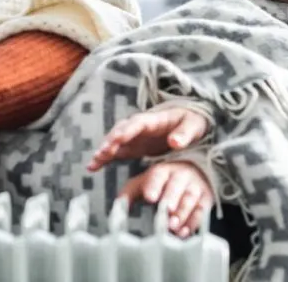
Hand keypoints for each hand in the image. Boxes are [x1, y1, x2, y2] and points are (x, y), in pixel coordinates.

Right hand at [88, 107, 208, 171]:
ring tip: (94, 163)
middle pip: (121, 130)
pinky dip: (104, 158)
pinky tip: (92, 168)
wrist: (190, 122)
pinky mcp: (132, 146)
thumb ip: (185, 133)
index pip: (138, 123)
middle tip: (103, 153)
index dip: (127, 130)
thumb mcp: (194, 125)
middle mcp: (139, 126)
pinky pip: (115, 151)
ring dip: (104, 150)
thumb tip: (175, 142)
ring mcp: (134, 136)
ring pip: (114, 141)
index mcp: (154, 119)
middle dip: (111, 141)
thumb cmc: (192, 122)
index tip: (118, 139)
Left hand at [118, 161, 213, 237]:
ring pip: (190, 199)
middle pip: (176, 186)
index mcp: (163, 170)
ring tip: (173, 226)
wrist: (193, 171)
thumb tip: (116, 208)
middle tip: (166, 210)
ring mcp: (194, 186)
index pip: (158, 175)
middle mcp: (180, 175)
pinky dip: (193, 222)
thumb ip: (129, 193)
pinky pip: (201, 210)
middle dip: (171, 198)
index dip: (153, 186)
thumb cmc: (163, 181)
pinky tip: (184, 232)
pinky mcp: (206, 198)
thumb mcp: (145, 182)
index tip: (149, 196)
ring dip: (182, 213)